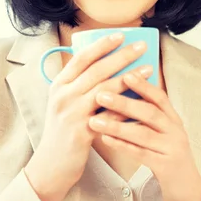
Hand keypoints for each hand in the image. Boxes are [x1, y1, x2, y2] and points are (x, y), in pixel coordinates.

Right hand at [25, 32, 153, 200]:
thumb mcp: (63, 101)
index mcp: (58, 84)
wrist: (51, 165)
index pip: (81, 58)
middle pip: (97, 70)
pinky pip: (110, 116)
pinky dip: (128, 107)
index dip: (101, 45)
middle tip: (141, 46)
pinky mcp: (81, 132)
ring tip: (149, 68)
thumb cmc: (62, 129)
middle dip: (121, 56)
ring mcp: (71, 114)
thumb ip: (78, 84)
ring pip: (105, 90)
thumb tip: (105, 62)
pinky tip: (144, 100)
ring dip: (129, 77)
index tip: (120, 35)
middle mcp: (63, 96)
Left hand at [88, 70, 200, 200]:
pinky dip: (122, 145)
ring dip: (117, 125)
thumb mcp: (162, 131)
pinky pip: (141, 153)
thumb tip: (122, 92)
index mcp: (173, 118)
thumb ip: (147, 114)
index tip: (125, 74)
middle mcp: (175, 131)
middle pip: (150, 112)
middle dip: (124, 102)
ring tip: (95, 119)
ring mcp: (172, 149)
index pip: (159, 97)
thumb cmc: (167, 154)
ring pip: (143, 134)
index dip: (143, 85)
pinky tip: (106, 138)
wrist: (186, 188)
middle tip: (100, 95)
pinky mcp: (166, 167)